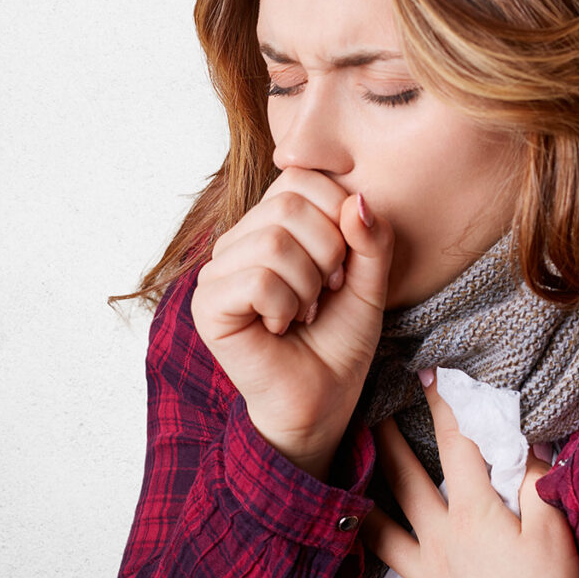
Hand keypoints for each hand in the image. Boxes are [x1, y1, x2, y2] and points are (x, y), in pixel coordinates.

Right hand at [190, 167, 393, 479]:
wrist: (322, 401)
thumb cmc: (338, 340)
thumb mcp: (370, 281)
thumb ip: (371, 238)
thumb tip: (357, 198)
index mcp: (270, 223)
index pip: (300, 176)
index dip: (336, 216)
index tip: (343, 266)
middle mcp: (238, 240)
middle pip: (288, 204)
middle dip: (326, 253)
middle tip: (325, 293)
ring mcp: (218, 270)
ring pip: (274, 243)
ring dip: (307, 286)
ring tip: (304, 313)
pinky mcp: (207, 304)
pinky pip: (257, 280)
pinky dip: (285, 306)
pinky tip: (281, 327)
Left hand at [362, 370, 578, 577]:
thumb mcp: (555, 535)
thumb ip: (538, 486)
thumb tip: (524, 445)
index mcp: (473, 513)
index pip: (456, 444)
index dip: (444, 405)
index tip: (428, 374)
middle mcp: (440, 535)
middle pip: (403, 476)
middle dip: (385, 437)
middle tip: (370, 407)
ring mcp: (426, 568)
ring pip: (381, 522)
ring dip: (364, 489)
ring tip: (347, 466)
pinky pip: (386, 563)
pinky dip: (370, 544)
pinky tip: (359, 534)